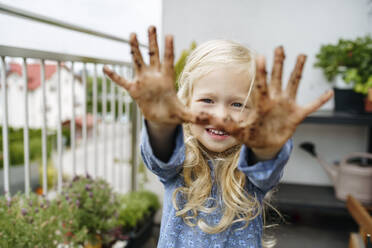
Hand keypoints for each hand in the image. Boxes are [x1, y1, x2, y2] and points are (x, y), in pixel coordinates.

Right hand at [103, 26, 208, 124]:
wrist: (161, 119)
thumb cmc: (173, 114)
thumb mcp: (184, 116)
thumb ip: (195, 116)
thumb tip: (208, 120)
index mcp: (167, 79)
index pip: (169, 61)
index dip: (169, 49)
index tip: (169, 35)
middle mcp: (155, 76)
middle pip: (153, 55)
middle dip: (152, 41)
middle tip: (151, 26)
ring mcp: (143, 81)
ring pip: (138, 61)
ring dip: (134, 49)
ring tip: (132, 35)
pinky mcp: (134, 89)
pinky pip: (122, 81)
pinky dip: (114, 76)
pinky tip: (105, 68)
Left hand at [213, 47, 332, 156]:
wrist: (264, 144)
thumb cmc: (250, 135)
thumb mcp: (236, 130)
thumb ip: (222, 124)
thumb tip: (200, 118)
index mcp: (261, 103)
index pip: (261, 85)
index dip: (262, 72)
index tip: (261, 56)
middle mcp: (274, 100)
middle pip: (277, 79)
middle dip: (279, 64)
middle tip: (280, 47)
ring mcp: (286, 106)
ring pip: (293, 85)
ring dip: (298, 72)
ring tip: (303, 55)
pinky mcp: (296, 116)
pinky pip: (310, 107)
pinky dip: (319, 101)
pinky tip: (330, 92)